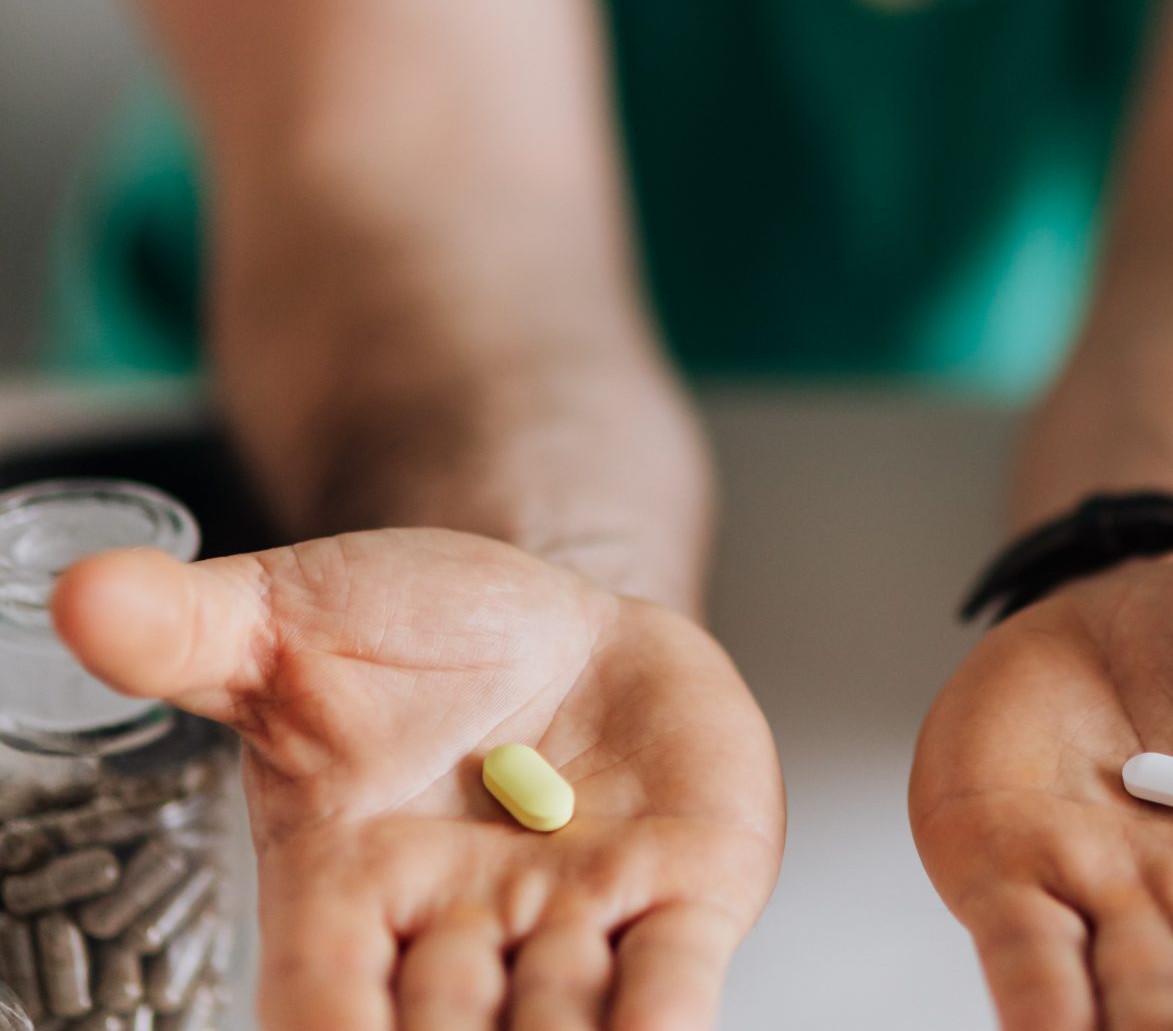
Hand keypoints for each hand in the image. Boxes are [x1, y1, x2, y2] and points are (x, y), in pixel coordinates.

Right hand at [54, 528, 783, 1030]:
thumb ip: (190, 630)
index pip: (323, 1003)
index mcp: (349, 891)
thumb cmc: (415, 636)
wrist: (557, 625)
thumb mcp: (292, 621)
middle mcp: (464, 931)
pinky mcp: (679, 890)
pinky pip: (674, 976)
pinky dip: (669, 1016)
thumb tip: (83, 593)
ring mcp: (577, 920)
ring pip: (567, 1024)